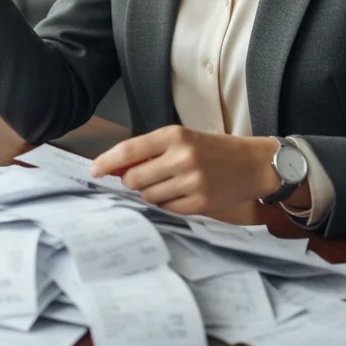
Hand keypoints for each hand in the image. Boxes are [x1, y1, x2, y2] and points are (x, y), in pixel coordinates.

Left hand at [90, 126, 293, 215]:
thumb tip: (118, 168)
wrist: (252, 164)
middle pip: (134, 179)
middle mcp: (182, 157)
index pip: (129, 150)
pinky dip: (167, 204)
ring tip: (168, 184)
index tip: (94, 170)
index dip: (107, 162)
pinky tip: (180, 194)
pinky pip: (167, 209)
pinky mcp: (200, 203)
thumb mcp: (182, 139)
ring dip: (150, 193)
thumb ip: (151, 151)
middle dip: (130, 182)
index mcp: (174, 136)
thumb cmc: (213, 149)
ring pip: (148, 196)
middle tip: (141, 178)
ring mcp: (192, 182)